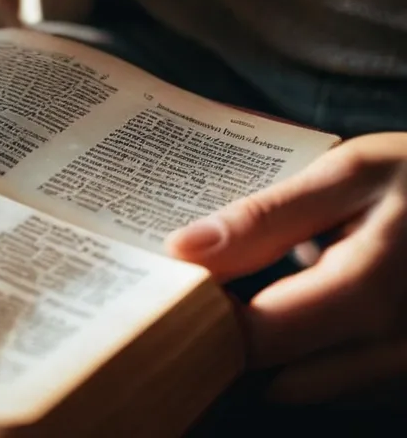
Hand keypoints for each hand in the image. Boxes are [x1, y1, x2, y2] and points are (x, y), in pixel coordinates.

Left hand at [167, 132, 406, 405]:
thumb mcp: (350, 173)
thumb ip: (266, 216)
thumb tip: (183, 250)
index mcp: (366, 292)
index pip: (255, 340)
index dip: (208, 320)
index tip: (184, 291)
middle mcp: (394, 349)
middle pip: (278, 381)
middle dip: (239, 344)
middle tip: (221, 295)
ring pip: (312, 394)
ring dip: (282, 357)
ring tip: (273, 295)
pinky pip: (350, 391)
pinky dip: (321, 362)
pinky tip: (318, 316)